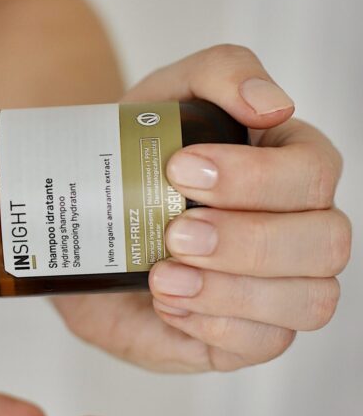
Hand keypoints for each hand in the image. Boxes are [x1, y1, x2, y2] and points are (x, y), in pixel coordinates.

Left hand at [55, 44, 351, 372]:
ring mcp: (283, 285)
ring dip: (232, 291)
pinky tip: (168, 305)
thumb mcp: (167, 94)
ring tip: (161, 278)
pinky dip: (217, 326)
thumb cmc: (138, 150)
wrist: (88, 209)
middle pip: (326, 242)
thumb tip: (274, 103)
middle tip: (173, 232)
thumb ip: (223, 71)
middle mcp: (303, 226)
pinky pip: (266, 344)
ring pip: (310, 301)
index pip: (313, 172)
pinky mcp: (251, 333)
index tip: (180, 168)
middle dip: (246, 240)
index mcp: (293, 164)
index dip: (254, 177)